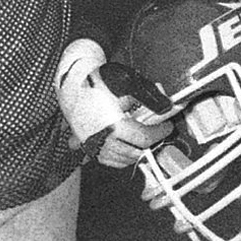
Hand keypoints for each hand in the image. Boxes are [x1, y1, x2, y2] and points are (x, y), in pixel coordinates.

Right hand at [55, 40, 176, 168]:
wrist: (73, 81)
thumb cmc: (99, 80)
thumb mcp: (128, 82)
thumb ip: (150, 97)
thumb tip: (166, 107)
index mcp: (113, 126)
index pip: (145, 138)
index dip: (160, 133)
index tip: (167, 126)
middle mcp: (102, 140)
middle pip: (134, 152)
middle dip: (150, 144)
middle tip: (157, 133)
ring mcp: (92, 145)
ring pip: (121, 160)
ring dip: (136, 153)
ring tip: (144, 141)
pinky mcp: (85, 146)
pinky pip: (107, 160)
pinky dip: (120, 158)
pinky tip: (126, 148)